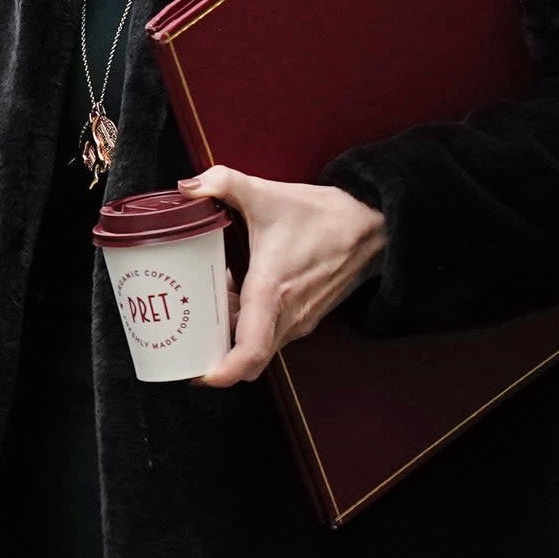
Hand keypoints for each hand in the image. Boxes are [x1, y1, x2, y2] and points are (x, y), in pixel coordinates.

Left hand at [177, 166, 385, 386]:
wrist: (372, 225)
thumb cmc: (322, 215)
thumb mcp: (266, 192)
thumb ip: (222, 182)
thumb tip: (186, 187)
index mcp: (273, 292)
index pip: (249, 353)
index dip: (221, 373)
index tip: (198, 375)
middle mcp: (288, 316)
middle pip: (246, 356)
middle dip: (214, 351)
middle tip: (186, 331)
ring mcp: (300, 320)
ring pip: (258, 344)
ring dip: (232, 332)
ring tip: (207, 302)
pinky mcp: (307, 316)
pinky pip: (271, 332)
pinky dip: (250, 322)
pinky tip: (237, 289)